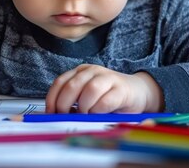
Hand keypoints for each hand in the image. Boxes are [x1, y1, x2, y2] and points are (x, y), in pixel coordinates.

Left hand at [45, 64, 163, 113]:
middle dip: (65, 105)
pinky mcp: (121, 89)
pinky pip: (105, 100)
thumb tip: (55, 117)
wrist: (138, 92)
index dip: (52, 99)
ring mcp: (108, 78)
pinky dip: (98, 111)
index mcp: (81, 72)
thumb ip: (73, 102)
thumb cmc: (109, 98)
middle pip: (72, 86)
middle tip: (67, 118)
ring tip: (86, 116)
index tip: (50, 114)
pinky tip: (98, 115)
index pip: (60, 82)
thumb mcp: (87, 97)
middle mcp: (93, 71)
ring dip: (84, 107)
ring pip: (89, 90)